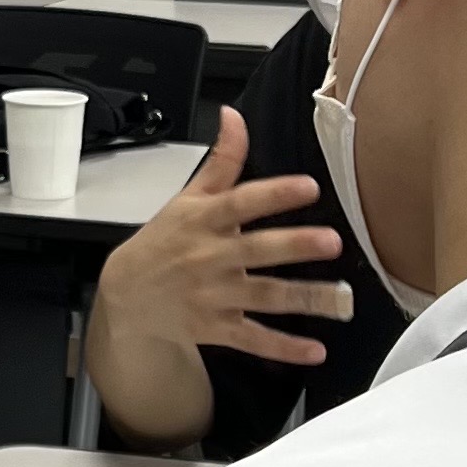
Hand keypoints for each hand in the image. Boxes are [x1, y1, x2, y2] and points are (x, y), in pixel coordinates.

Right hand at [93, 108, 352, 367]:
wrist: (126, 294)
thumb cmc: (164, 241)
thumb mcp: (188, 196)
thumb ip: (221, 160)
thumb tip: (234, 116)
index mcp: (205, 220)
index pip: (242, 202)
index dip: (275, 194)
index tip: (308, 187)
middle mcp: (211, 257)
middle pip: (258, 250)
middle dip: (295, 246)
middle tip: (332, 242)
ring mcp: (214, 295)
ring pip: (264, 297)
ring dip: (304, 298)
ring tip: (341, 300)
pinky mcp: (217, 327)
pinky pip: (254, 338)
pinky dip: (284, 348)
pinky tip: (315, 351)